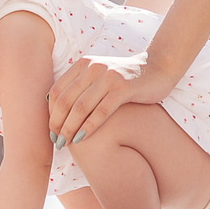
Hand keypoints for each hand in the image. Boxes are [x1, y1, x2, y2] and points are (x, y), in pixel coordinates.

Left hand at [47, 50, 179, 148]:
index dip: (51, 112)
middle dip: (57, 124)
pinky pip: (101, 111)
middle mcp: (93, 68)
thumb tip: (54, 106)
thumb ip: (81, 86)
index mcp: (84, 64)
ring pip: (81, 107)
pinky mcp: (124, 88)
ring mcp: (108, 77)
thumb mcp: (100, 76)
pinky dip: (89, 127)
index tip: (50, 131)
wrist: (159, 67)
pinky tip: (81, 139)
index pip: (58, 90)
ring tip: (65, 144)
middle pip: (66, 100)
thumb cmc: (126, 78)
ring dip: (69, 128)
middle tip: (56, 142)